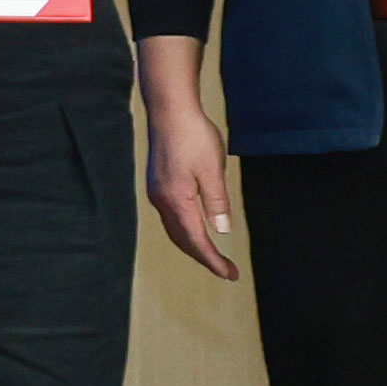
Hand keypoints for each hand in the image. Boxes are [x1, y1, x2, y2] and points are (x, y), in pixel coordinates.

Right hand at [146, 93, 240, 281]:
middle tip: (226, 270)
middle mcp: (162, 201)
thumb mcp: (212, 169)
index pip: (196, 240)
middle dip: (203, 257)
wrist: (169, 111)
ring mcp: (157, 192)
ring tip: (212, 255)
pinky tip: (195, 228)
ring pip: (174, 229)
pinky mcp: (158, 184)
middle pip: (181, 240)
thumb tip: (221, 230)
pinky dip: (184, 230)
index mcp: (176, 200)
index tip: (229, 274)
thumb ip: (217, 201)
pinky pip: (171, 217)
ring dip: (193, 245)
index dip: (212, 260)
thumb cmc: (193, 136)